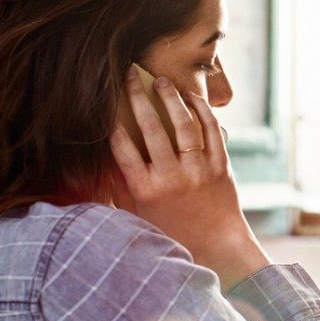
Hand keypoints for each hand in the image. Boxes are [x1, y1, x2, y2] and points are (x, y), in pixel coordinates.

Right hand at [109, 67, 269, 289]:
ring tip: (160, 80)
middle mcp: (170, 177)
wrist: (216, 246)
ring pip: (182, 124)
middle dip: (136, 96)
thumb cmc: (171, 231)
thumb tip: (98, 160)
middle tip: (129, 74)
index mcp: (144, 189)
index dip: (111, 120)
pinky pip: (211, 131)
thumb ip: (119, 187)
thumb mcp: (137, 214)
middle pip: (149, 127)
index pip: (121, 146)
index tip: (105, 99)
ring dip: (170, 97)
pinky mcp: (221, 168)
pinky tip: (191, 98)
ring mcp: (198, 171)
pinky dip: (202, 111)